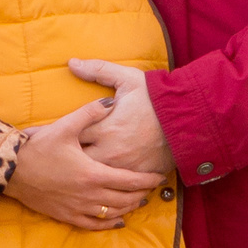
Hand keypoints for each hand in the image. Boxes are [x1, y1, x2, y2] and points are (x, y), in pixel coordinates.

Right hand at [8, 100, 162, 228]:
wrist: (10, 170)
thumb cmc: (37, 148)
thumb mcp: (65, 126)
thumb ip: (90, 113)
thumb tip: (109, 103)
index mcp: (93, 173)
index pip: (130, 180)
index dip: (147, 180)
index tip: (159, 177)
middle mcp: (89, 194)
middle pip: (125, 199)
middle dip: (142, 194)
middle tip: (151, 188)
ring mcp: (78, 207)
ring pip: (113, 213)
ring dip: (129, 208)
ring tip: (139, 201)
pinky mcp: (66, 215)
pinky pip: (94, 224)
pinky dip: (109, 224)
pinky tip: (118, 221)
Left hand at [67, 59, 177, 176]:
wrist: (188, 119)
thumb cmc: (156, 98)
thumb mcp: (128, 79)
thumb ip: (98, 70)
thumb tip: (72, 63)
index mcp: (105, 128)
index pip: (72, 134)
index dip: (63, 133)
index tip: (59, 132)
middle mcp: (111, 151)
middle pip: (78, 160)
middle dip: (72, 155)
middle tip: (64, 151)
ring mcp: (124, 167)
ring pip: (94, 175)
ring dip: (87, 168)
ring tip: (79, 164)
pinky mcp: (137, 176)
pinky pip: (116, 184)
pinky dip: (107, 180)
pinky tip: (101, 176)